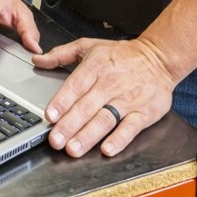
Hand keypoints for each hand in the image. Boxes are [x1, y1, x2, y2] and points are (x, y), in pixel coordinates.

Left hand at [32, 37, 177, 157]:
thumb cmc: (121, 55)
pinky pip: (130, 128)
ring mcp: (128, 99)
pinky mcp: (144, 112)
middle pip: (87, 107)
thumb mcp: (90, 46)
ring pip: (105, 119)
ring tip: (73, 149)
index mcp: (96, 66)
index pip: (76, 86)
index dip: (62, 102)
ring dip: (88, 136)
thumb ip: (61, 54)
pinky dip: (119, 139)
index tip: (49, 116)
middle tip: (55, 140)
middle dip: (69, 125)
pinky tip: (107, 149)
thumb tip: (37, 59)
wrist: (159, 58)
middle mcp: (110, 83)